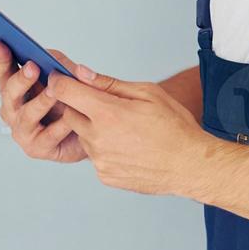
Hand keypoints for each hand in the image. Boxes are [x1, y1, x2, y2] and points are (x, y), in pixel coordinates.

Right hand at [0, 42, 88, 163]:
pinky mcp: (37, 148)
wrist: (93, 133)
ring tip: (54, 91)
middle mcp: (14, 110)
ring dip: (40, 101)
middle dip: (21, 79)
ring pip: (26, 115)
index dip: (1, 58)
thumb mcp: (69, 78)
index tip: (0, 43)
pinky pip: (49, 135)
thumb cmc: (73, 103)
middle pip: (10, 93)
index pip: (5, 72)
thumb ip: (59, 65)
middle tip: (33, 67)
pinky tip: (70, 116)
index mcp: (17, 89)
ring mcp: (23, 130)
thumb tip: (50, 55)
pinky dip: (60, 125)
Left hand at [45, 66, 207, 195]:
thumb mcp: (147, 93)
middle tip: (106, 106)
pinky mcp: (105, 175)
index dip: (59, 82)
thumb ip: (109, 84)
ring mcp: (100, 160)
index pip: (66, 92)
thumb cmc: (174, 126)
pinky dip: (106, 149)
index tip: (59, 79)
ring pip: (84, 137)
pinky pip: (96, 157)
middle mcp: (98, 138)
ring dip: (95, 130)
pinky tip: (129, 147)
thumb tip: (82, 73)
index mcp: (108, 113)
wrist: (189, 164)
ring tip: (125, 130)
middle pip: (70, 115)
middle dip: (81, 107)